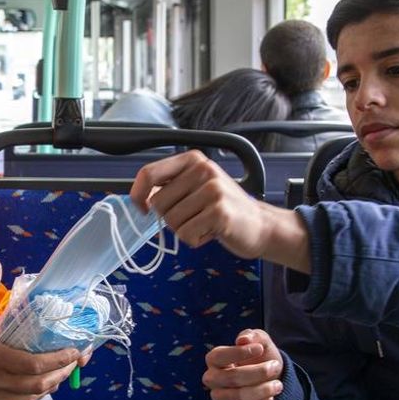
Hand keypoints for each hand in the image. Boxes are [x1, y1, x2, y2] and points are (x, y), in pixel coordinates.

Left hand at [131, 151, 311, 271]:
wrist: (260, 224)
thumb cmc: (223, 208)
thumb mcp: (196, 187)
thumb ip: (170, 185)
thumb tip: (140, 196)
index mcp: (193, 160)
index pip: (149, 173)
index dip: (138, 194)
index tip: (143, 208)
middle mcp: (203, 169)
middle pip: (158, 202)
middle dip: (170, 217)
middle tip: (194, 216)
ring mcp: (212, 190)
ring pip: (171, 221)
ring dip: (185, 230)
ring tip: (205, 223)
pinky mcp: (219, 212)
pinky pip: (186, 234)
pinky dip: (195, 239)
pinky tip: (212, 232)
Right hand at [203, 329, 283, 399]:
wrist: (268, 379)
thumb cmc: (260, 357)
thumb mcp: (260, 341)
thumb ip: (252, 335)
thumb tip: (243, 339)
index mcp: (214, 359)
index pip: (219, 356)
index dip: (239, 352)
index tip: (260, 348)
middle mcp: (212, 379)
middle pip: (231, 378)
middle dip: (258, 372)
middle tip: (275, 366)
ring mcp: (218, 397)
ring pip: (237, 397)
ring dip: (262, 390)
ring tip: (278, 385)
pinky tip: (270, 399)